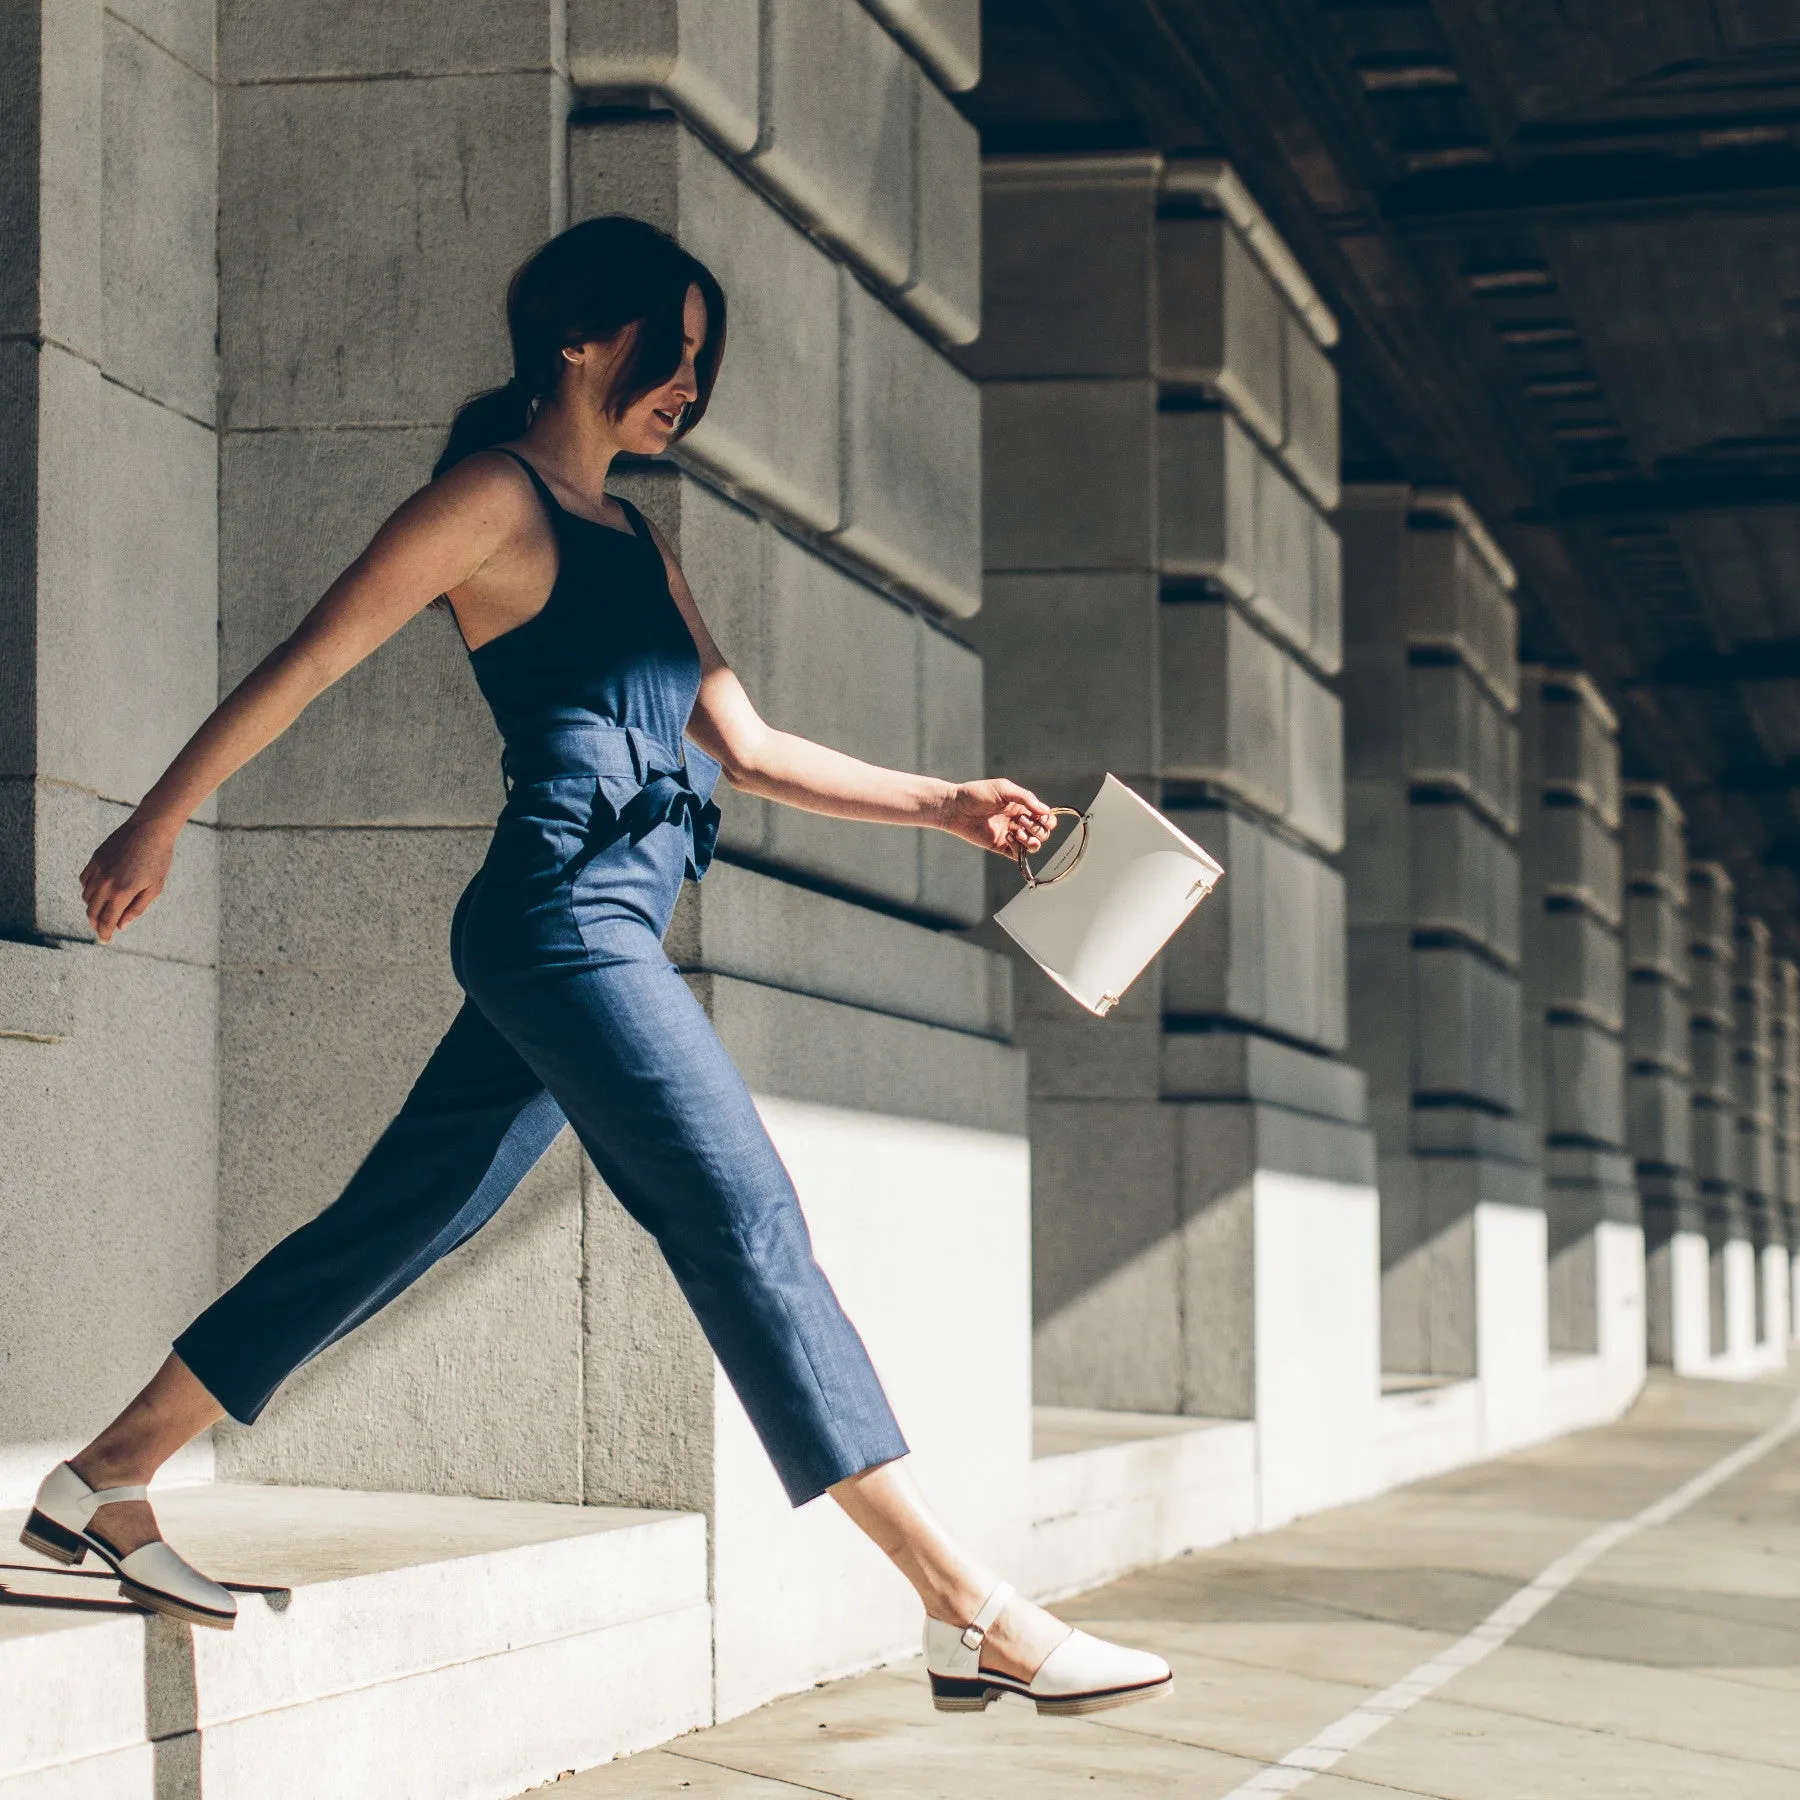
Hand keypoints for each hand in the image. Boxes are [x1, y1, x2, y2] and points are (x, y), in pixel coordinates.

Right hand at [80, 813, 178, 942]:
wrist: (150, 829)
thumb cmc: (158, 859)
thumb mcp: (155, 888)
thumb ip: (137, 908)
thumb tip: (121, 926)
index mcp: (122, 891)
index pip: (107, 920)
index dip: (104, 933)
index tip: (105, 940)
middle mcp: (106, 882)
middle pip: (92, 911)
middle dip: (96, 924)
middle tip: (102, 930)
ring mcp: (98, 869)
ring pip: (87, 896)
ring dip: (92, 907)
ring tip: (103, 912)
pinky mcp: (95, 859)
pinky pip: (85, 881)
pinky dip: (88, 890)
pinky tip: (98, 893)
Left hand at [939, 779, 1058, 857]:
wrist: (956, 808)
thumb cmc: (977, 794)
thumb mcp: (1004, 789)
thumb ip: (1025, 797)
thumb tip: (1045, 811)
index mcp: (1022, 806)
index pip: (1045, 817)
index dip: (1047, 820)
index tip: (1040, 817)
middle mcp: (1018, 821)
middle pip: (1043, 833)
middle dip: (1037, 828)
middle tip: (1019, 820)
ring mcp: (1010, 834)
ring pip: (1034, 845)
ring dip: (1031, 840)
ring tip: (1016, 832)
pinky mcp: (1000, 846)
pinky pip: (1018, 854)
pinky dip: (1018, 848)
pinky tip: (1008, 837)